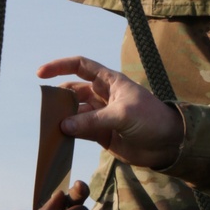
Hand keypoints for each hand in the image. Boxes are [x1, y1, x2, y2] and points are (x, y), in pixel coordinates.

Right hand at [36, 55, 183, 167]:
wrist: (169, 144)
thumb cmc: (151, 119)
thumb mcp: (123, 114)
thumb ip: (92, 120)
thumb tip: (64, 126)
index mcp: (110, 81)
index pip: (80, 66)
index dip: (60, 66)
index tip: (40, 74)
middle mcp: (103, 95)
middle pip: (73, 91)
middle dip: (59, 98)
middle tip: (45, 110)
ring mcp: (101, 115)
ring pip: (75, 113)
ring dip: (63, 118)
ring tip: (49, 127)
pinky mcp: (102, 134)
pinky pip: (80, 131)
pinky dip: (69, 134)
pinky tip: (59, 139)